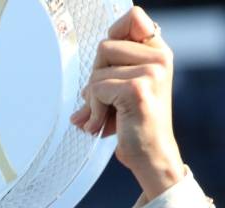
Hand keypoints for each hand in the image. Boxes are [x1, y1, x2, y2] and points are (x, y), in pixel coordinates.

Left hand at [70, 6, 183, 199]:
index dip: (113, 33)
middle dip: (94, 77)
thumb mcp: (122, 89)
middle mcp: (159, 58)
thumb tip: (84, 66)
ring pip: (97, 71)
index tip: (108, 61)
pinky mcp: (137, 89)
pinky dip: (93, 110)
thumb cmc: (133, 123)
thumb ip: (111, 69)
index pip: (133, 17)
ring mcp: (151, 72)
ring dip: (91, 99)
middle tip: (100, 102)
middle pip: (104, 46)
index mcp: (157, 52)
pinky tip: (101, 125)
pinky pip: (96, 89)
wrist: (150, 155)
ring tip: (102, 116)